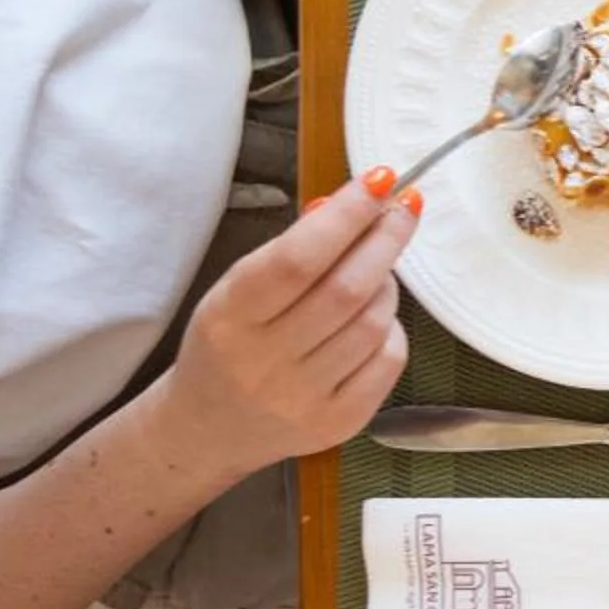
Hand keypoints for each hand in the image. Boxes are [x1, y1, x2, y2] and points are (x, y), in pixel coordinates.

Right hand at [152, 171, 421, 475]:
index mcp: (230, 318)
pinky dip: (390, 328)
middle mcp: (265, 362)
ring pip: (374, 322)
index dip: (346, 216)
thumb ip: (291, 250)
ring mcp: (303, 398)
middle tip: (404, 206)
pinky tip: (374, 318)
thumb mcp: (236, 290)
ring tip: (376, 269)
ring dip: (387, 284)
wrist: (204, 428)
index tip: (380, 180)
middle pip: (347, 289)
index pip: (297, 260)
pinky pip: (389, 360)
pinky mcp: (338, 422)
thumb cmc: (227, 344)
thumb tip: (354, 203)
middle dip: (385, 238)